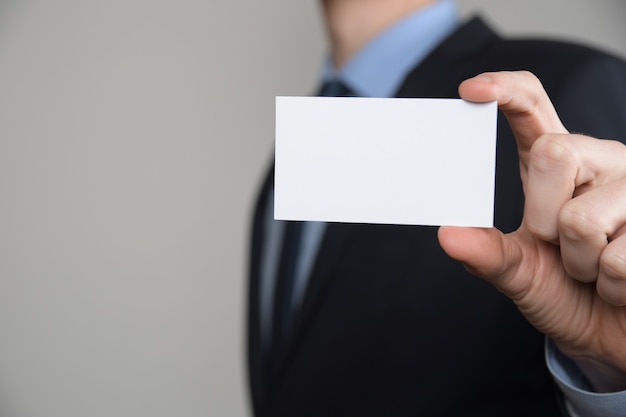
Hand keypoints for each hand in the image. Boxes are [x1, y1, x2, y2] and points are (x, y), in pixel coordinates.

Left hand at [438, 71, 625, 391]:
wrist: (613, 333)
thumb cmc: (567, 293)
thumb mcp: (519, 273)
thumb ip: (488, 254)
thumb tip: (447, 236)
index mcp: (556, 165)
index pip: (532, 107)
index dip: (504, 89)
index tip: (470, 91)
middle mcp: (598, 162)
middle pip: (556, 153)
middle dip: (546, 219)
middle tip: (559, 246)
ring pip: (584, 216)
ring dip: (582, 263)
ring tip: (595, 270)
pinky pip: (621, 257)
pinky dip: (613, 285)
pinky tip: (623, 284)